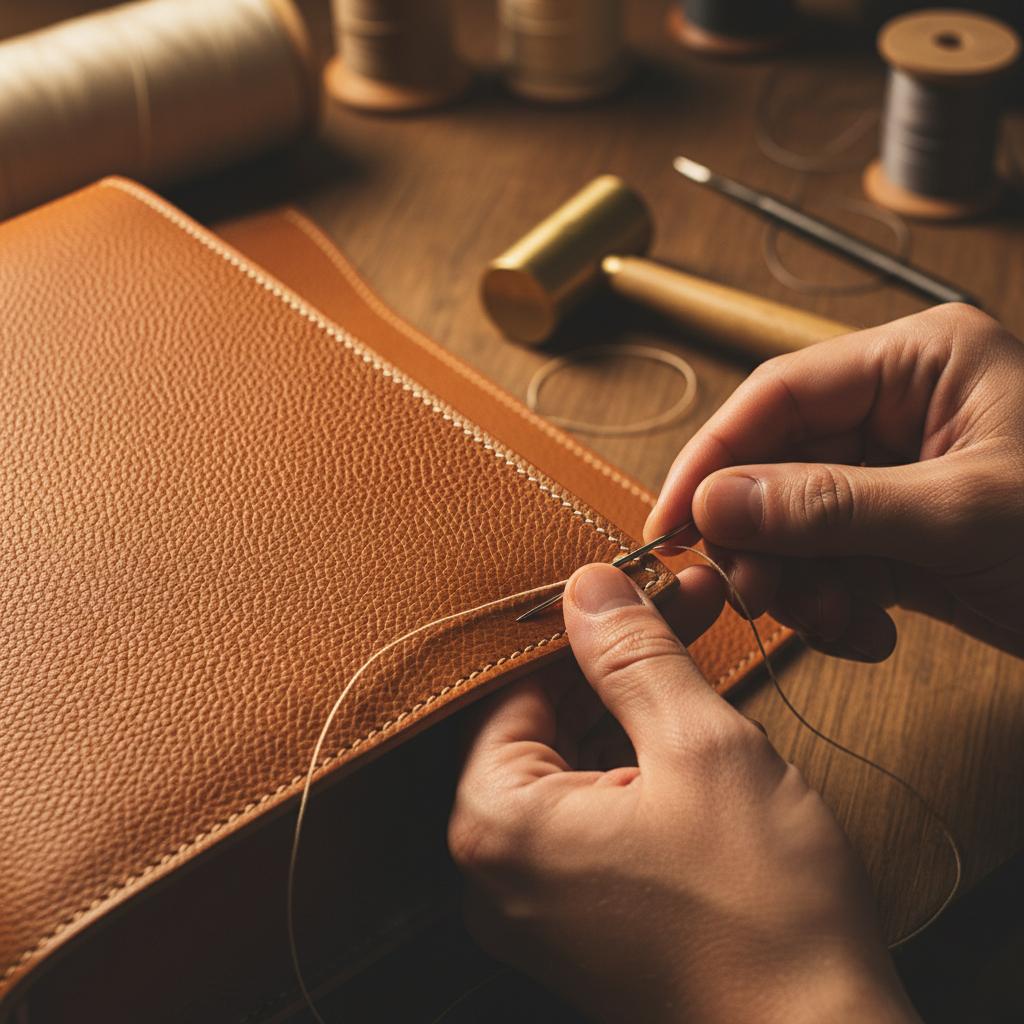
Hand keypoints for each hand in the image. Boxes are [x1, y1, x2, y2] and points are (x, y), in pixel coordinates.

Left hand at [449, 563, 918, 1023]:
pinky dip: (636, 768)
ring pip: (574, 767)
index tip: (644, 589)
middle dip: (620, 664)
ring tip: (696, 656)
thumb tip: (590, 586)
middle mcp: (496, 872)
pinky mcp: (582, 922)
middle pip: (547, 724)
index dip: (589, 628)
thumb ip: (633, 656)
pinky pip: (592, 817)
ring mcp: (537, 903)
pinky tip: (686, 730)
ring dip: (634, 709)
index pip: (519, 684)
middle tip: (688, 609)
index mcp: (497, 824)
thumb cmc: (761, 909)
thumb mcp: (699, 746)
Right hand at [645, 304, 1023, 660]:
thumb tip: (713, 504)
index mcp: (921, 363)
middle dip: (764, 539)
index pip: (780, 395)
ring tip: (837, 622)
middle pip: (778, 465)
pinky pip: (830, 563)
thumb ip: (829, 506)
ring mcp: (898, 475)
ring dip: (798, 581)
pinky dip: (831, 605)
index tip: (670, 523)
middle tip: (758, 594)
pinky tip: (867, 632)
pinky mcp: (901, 533)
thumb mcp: (963, 516)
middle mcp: (902, 409)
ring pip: (795, 523)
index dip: (714, 458)